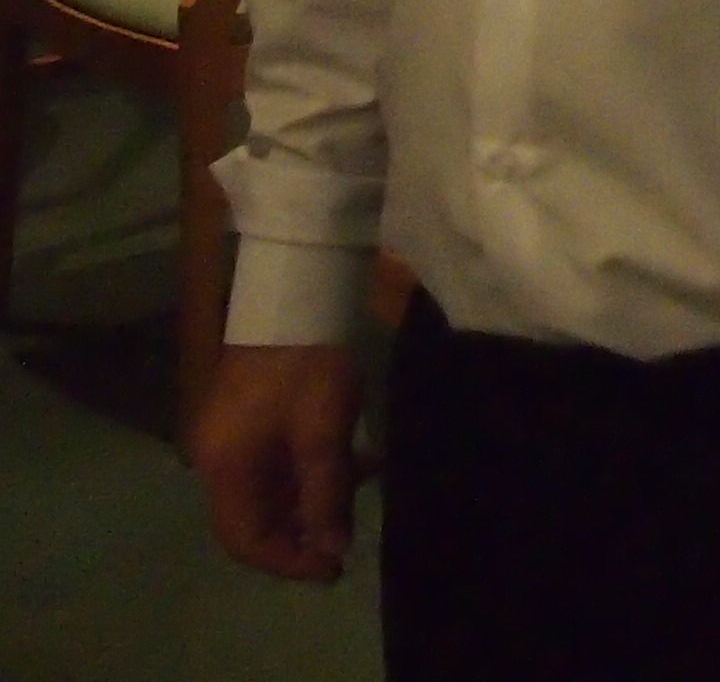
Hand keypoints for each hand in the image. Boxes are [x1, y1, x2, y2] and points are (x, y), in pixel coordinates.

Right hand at [195, 342, 364, 580]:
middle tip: (351, 535)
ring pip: (272, 488)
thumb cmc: (308, 364)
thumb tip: (331, 549)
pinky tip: (359, 458)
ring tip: (363, 487)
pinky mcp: (253, 415)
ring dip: (316, 495)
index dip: (288, 560)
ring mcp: (233, 435)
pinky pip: (279, 459)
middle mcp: (218, 458)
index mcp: (223, 467)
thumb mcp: (324, 433)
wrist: (298, 290)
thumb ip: (325, 495)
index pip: (244, 539)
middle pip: (255, 516)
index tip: (333, 568)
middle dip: (305, 529)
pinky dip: (314, 467)